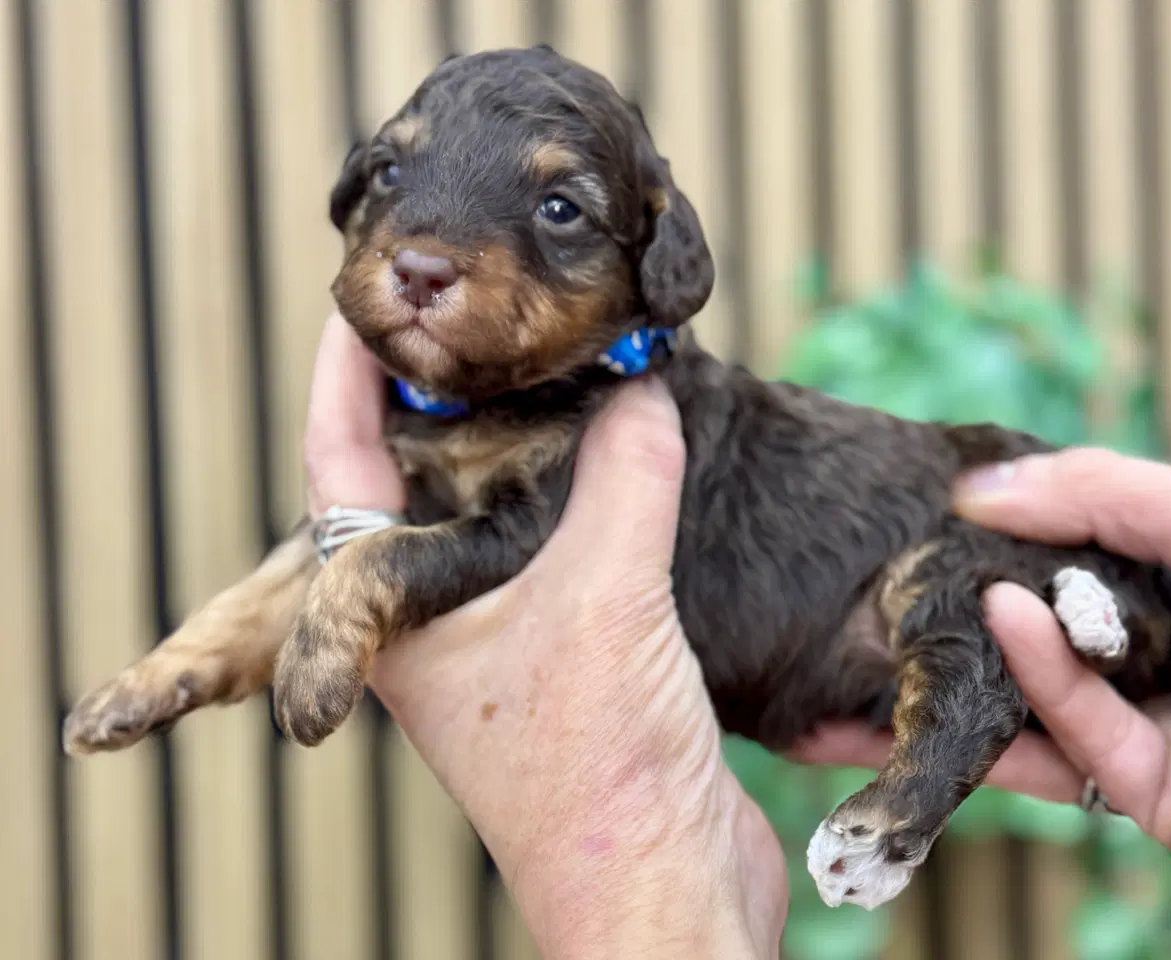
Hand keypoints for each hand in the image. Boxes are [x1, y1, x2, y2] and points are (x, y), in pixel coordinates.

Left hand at [303, 313, 785, 958]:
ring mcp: (501, 644)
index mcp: (399, 612)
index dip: (345, 371)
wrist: (661, 884)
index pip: (342, 461)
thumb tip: (642, 389)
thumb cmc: (598, 772)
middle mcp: (438, 625)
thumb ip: (623, 479)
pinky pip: (567, 553)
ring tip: (556, 368)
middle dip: (445, 396)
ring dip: (524, 446)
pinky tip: (626, 460)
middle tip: (479, 316)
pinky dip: (589, 497)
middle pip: (418, 482)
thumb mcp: (604, 597)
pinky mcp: (570, 661)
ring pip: (496, 518)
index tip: (361, 298)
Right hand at [798, 447, 1170, 887]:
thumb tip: (976, 485)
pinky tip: (1001, 622)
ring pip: (1039, 695)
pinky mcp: (1145, 794)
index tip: (931, 521)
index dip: (1000, 540)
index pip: (1069, 557)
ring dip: (970, 661)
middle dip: (963, 615)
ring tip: (903, 613)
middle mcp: (1159, 656)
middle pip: (1042, 634)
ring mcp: (1151, 726)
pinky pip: (1071, 735)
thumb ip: (1096, 491)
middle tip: (889, 583)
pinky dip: (1033, 680)